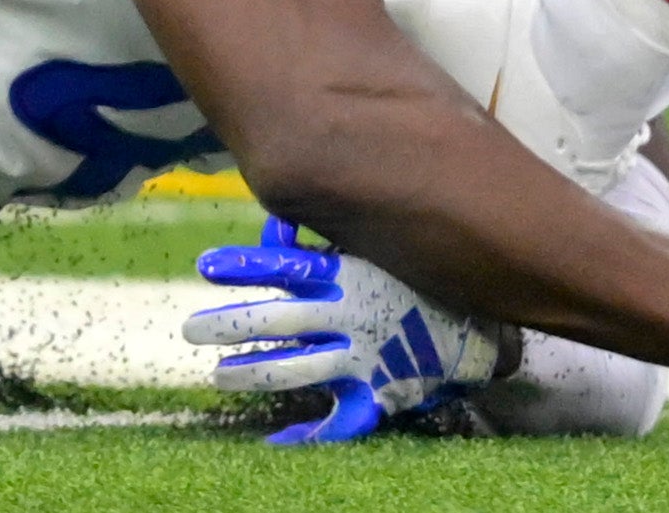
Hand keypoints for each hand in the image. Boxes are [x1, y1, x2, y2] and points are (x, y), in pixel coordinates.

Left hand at [185, 222, 502, 442]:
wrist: (477, 326)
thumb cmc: (418, 279)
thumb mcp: (375, 250)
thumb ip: (326, 242)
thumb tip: (276, 230)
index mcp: (351, 276)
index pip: (288, 266)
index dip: (246, 265)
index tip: (206, 266)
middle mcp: (350, 316)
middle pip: (280, 322)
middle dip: (231, 325)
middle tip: (190, 329)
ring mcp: (362, 357)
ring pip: (296, 370)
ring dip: (253, 373)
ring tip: (221, 376)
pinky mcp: (376, 392)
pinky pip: (338, 422)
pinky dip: (308, 434)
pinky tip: (278, 438)